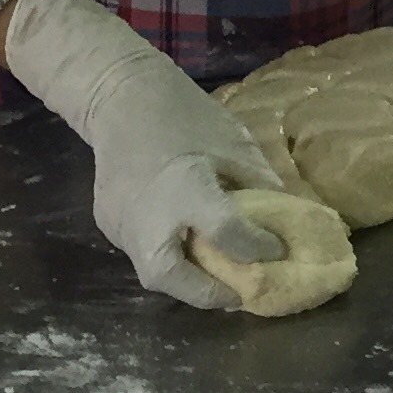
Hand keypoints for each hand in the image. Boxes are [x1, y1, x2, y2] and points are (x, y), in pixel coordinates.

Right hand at [0, 0, 283, 308]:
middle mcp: (145, 214)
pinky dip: (170, 258)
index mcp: (183, 186)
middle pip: (167, 275)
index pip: (225, 231)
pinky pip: (140, 251)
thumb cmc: (184, 113)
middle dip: (206, 294)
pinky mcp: (107, 222)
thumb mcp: (234, 142)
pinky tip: (191, 250)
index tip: (279, 252)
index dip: (257, 247)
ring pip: (149, 271)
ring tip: (219, 278)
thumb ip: (258, 184)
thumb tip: (285, 218)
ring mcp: (119, 221)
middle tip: (239, 296)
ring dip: (187, 281)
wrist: (120, 96)